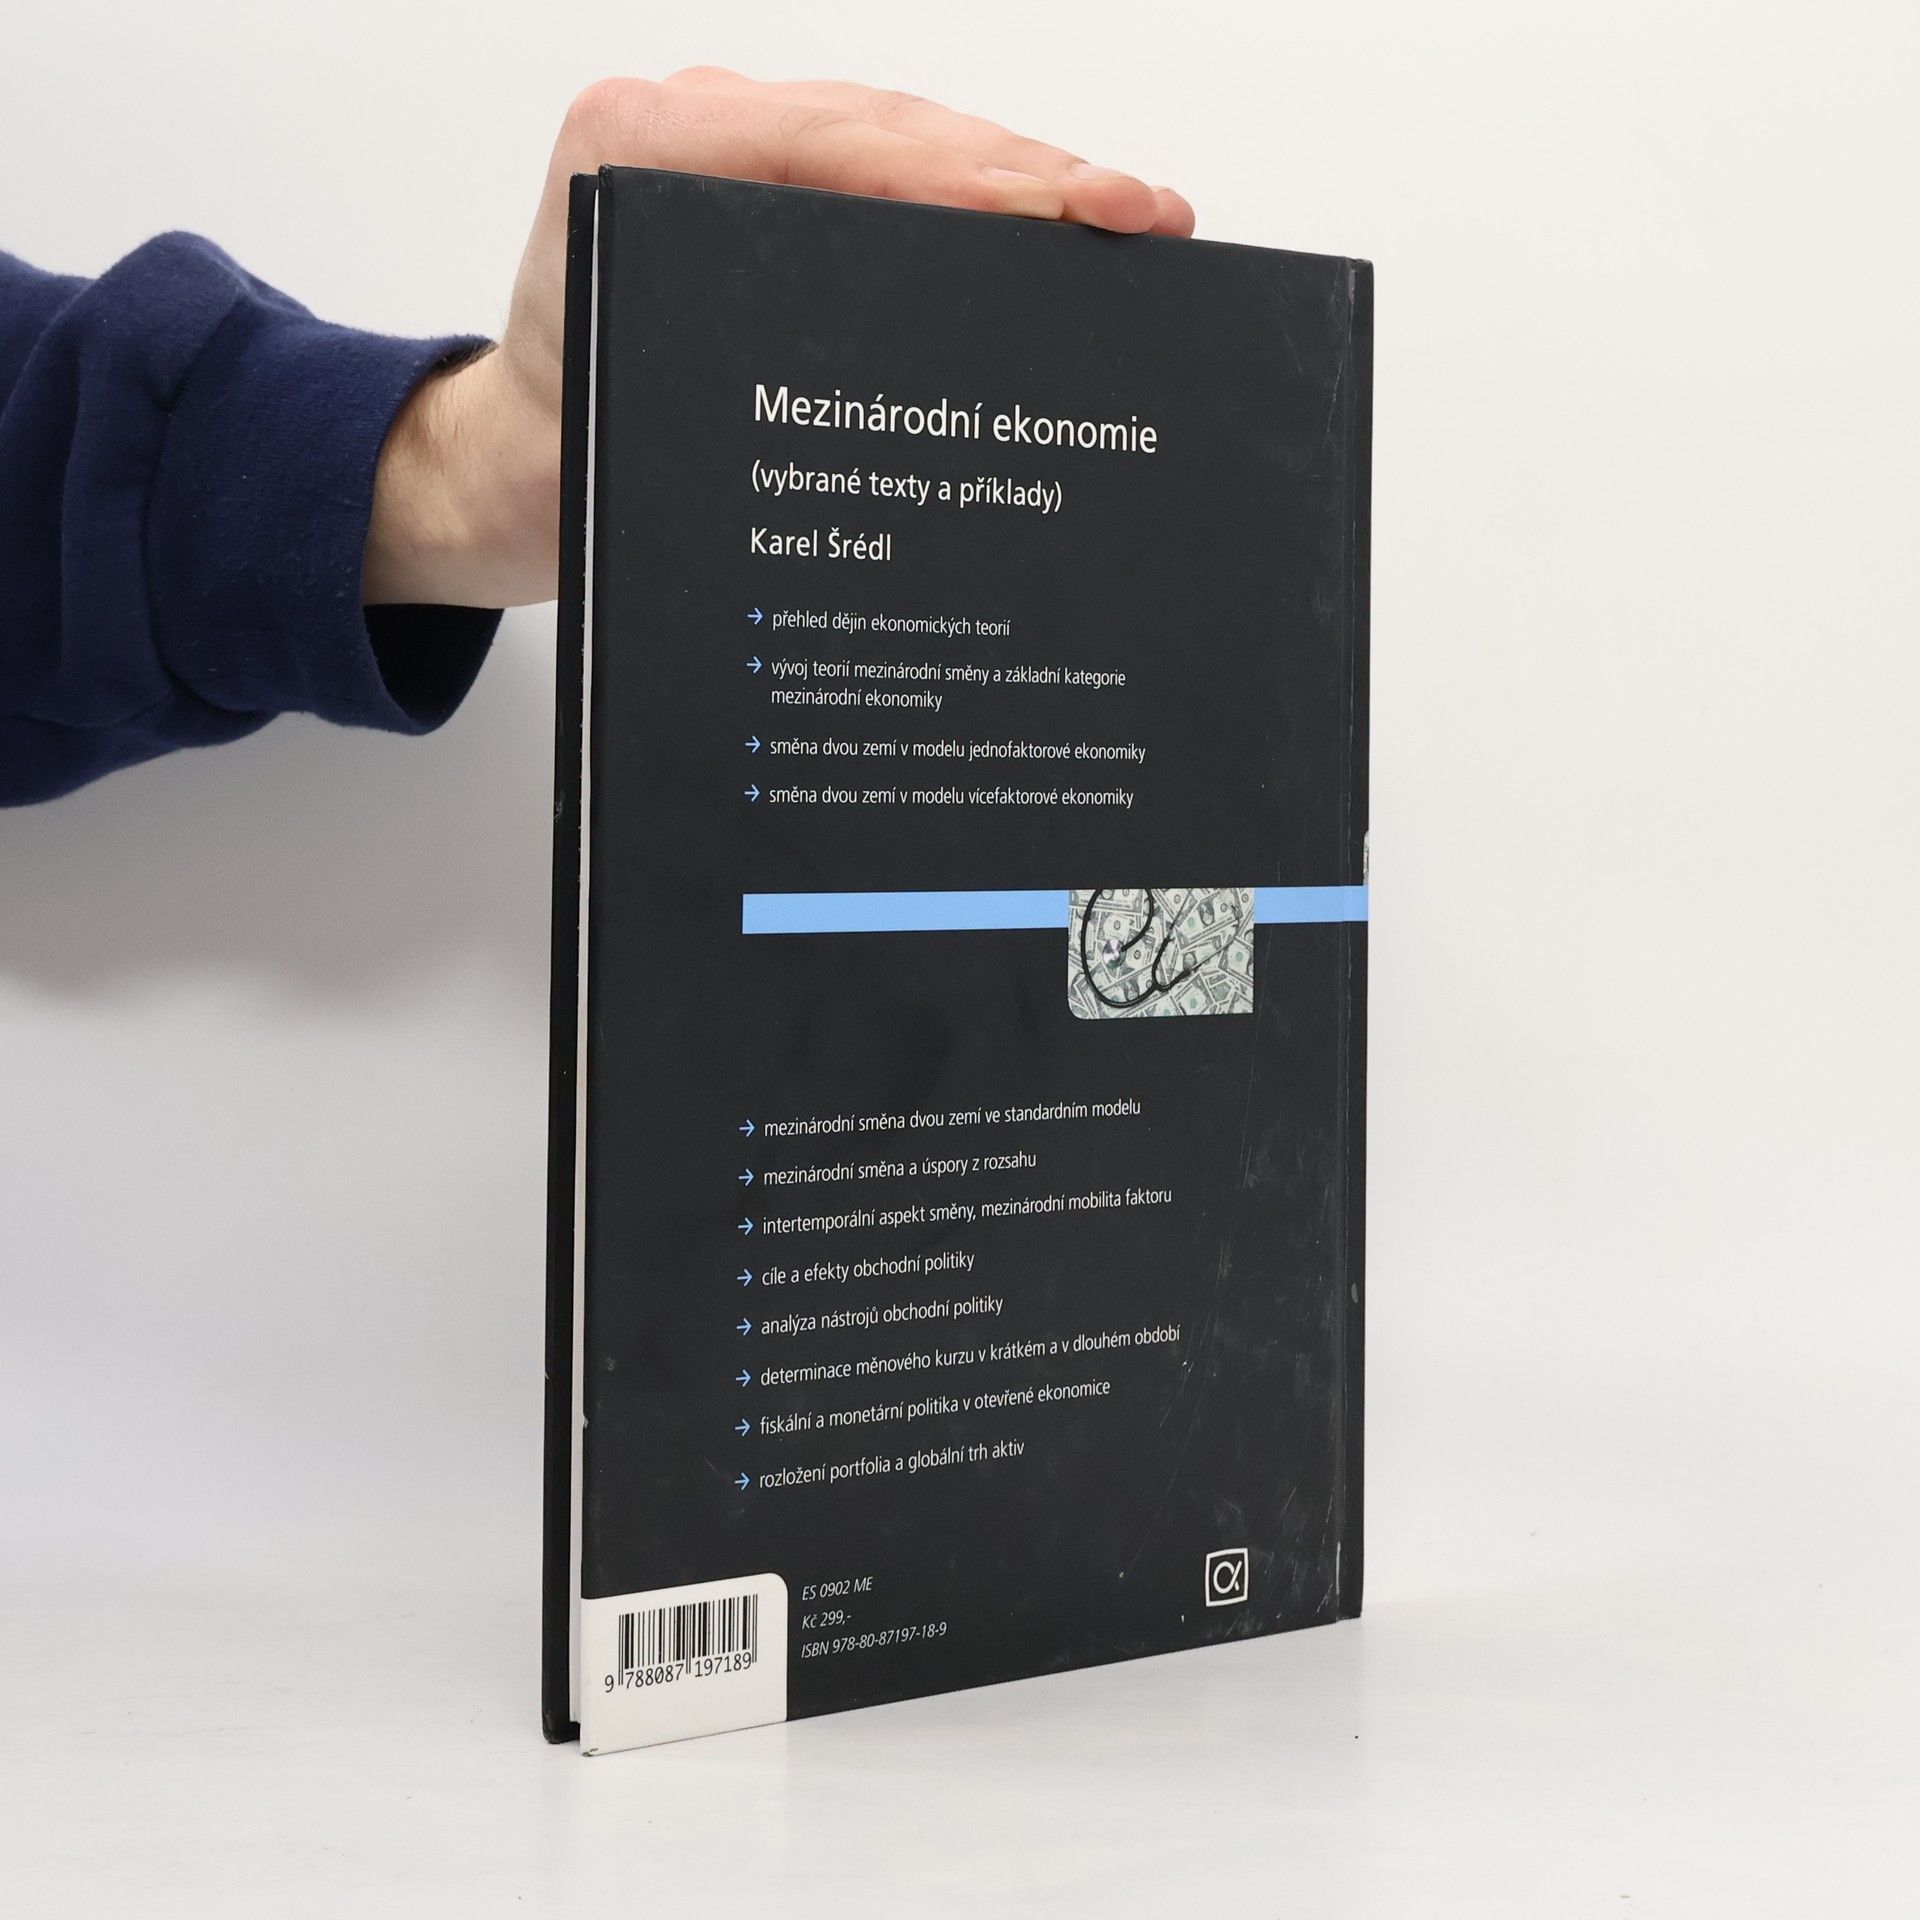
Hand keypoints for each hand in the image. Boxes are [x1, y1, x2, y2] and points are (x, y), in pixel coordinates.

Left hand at [363, 69, 1194, 608]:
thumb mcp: (628, 415)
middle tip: (1140, 213)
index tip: (1071, 210)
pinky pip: (892, 174)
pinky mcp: (772, 189)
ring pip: (908, 140)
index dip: (970, 176)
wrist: (519, 462)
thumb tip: (897, 347)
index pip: (842, 143)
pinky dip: (980, 201)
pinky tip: (1057, 229)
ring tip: (1128, 215)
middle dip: (1030, 171)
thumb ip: (736, 356)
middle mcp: (693, 129)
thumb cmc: (566, 443)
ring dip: (1025, 180)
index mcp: (644, 150)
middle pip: (894, 127)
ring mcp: (736, 151)